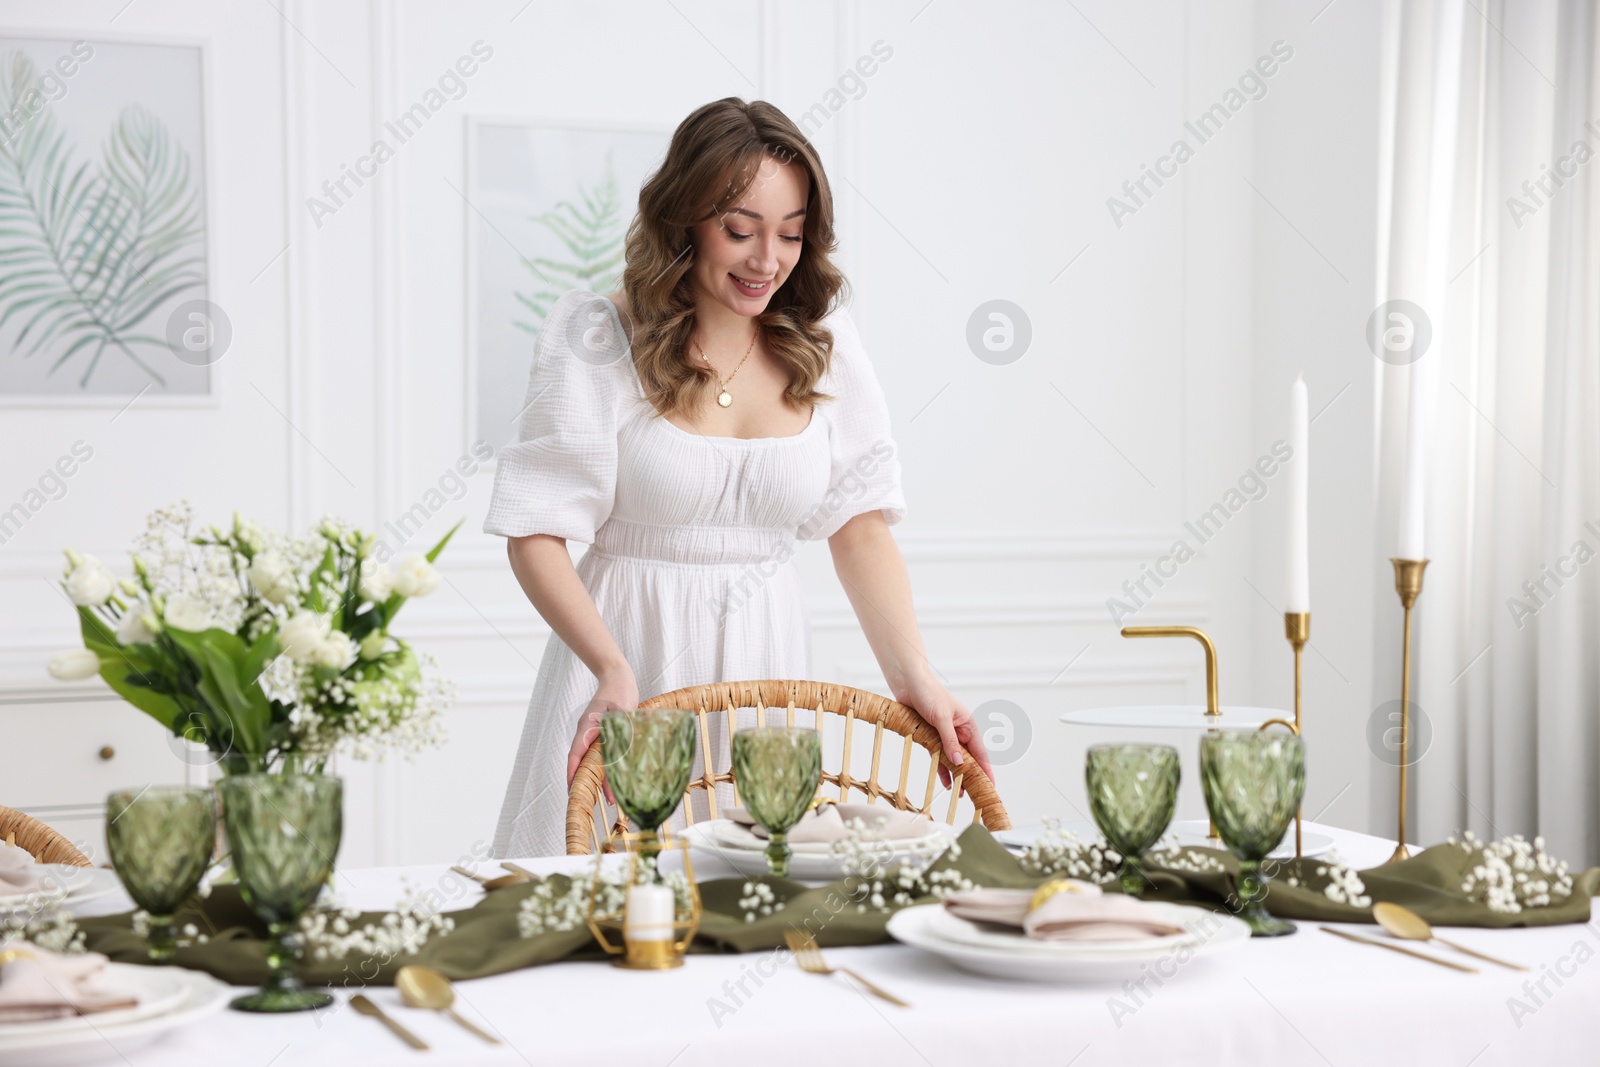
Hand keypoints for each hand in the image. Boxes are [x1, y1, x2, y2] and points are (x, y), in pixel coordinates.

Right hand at [566, 666, 638, 805]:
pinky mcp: (604, 735)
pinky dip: (608, 769)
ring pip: (595, 761)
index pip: (575, 756)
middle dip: (588, 784)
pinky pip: (603, 755)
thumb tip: (619, 753)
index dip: (572, 774)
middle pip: (584, 763)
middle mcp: (587, 734)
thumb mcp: (621, 711)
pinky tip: (616, 780)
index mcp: (586, 728)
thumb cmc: (619, 690)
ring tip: (612, 800)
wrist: (618, 676)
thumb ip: (619, 730)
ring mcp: (594, 734)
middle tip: (595, 804)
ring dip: (602, 780)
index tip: (572, 791)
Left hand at [892, 671, 995, 791]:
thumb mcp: (942, 718)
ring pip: (954, 760)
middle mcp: (959, 731)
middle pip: (969, 759)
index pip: (980, 753)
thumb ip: (950, 740)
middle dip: (972, 777)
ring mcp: (945, 735)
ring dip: (957, 776)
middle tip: (975, 796)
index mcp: (968, 725)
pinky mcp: (931, 737)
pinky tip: (945, 783)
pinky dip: (943, 770)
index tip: (991, 786)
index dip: (986, 770)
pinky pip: (940, 757)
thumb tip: (959, 762)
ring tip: (961, 794)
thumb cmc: (929, 693)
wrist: (908, 683)